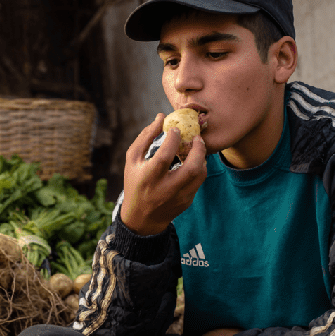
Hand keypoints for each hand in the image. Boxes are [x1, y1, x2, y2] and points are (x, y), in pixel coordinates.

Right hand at [119, 114, 207, 235]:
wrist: (142, 218)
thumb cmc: (135, 183)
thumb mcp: (133, 160)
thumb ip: (145, 137)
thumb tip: (161, 118)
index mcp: (149, 177)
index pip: (165, 155)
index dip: (173, 139)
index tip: (176, 129)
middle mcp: (165, 189)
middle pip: (191, 168)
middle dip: (198, 149)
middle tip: (198, 138)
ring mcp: (178, 197)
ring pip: (199, 175)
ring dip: (201, 159)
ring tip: (197, 149)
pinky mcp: (187, 202)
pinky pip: (199, 182)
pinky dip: (199, 169)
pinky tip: (193, 162)